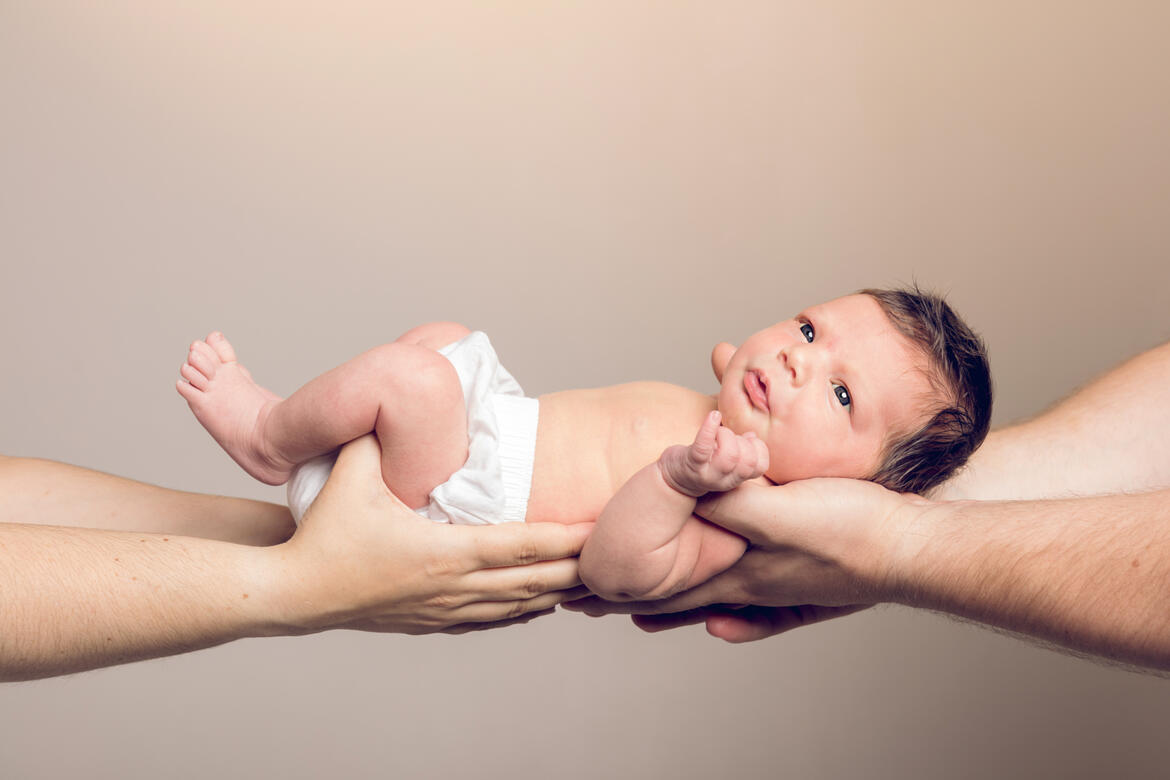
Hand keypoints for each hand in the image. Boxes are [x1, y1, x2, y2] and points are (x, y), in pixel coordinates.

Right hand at [270, 435, 591, 634]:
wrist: (293, 593)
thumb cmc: (324, 533)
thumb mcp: (351, 474)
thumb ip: (380, 432)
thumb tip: (399, 389)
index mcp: (443, 552)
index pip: (522, 545)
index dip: (567, 538)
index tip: (600, 529)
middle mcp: (452, 587)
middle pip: (533, 581)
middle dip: (576, 567)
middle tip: (614, 554)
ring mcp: (444, 611)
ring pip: (518, 607)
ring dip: (555, 592)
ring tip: (590, 579)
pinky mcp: (433, 624)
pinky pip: (492, 621)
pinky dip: (523, 611)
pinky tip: (541, 605)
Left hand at [566, 477, 927, 640]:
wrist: (912, 548)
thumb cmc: (850, 528)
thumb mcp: (779, 508)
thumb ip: (729, 498)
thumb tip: (680, 490)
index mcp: (738, 572)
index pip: (664, 586)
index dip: (621, 589)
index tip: (579, 595)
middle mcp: (752, 587)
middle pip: (680, 599)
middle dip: (635, 602)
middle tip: (594, 610)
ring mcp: (780, 589)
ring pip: (712, 603)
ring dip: (675, 610)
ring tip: (643, 621)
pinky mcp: (806, 583)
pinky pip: (756, 609)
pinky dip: (732, 619)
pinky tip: (724, 628)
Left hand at [658, 410, 769, 496]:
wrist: (672, 478)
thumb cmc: (702, 463)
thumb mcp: (725, 460)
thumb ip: (742, 450)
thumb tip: (752, 436)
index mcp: (736, 478)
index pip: (759, 467)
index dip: (759, 448)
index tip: (746, 439)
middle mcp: (724, 480)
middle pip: (747, 461)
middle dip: (743, 441)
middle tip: (728, 437)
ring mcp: (707, 473)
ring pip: (730, 455)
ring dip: (726, 435)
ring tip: (717, 433)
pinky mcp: (691, 463)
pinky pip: (703, 446)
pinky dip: (709, 428)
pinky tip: (713, 416)